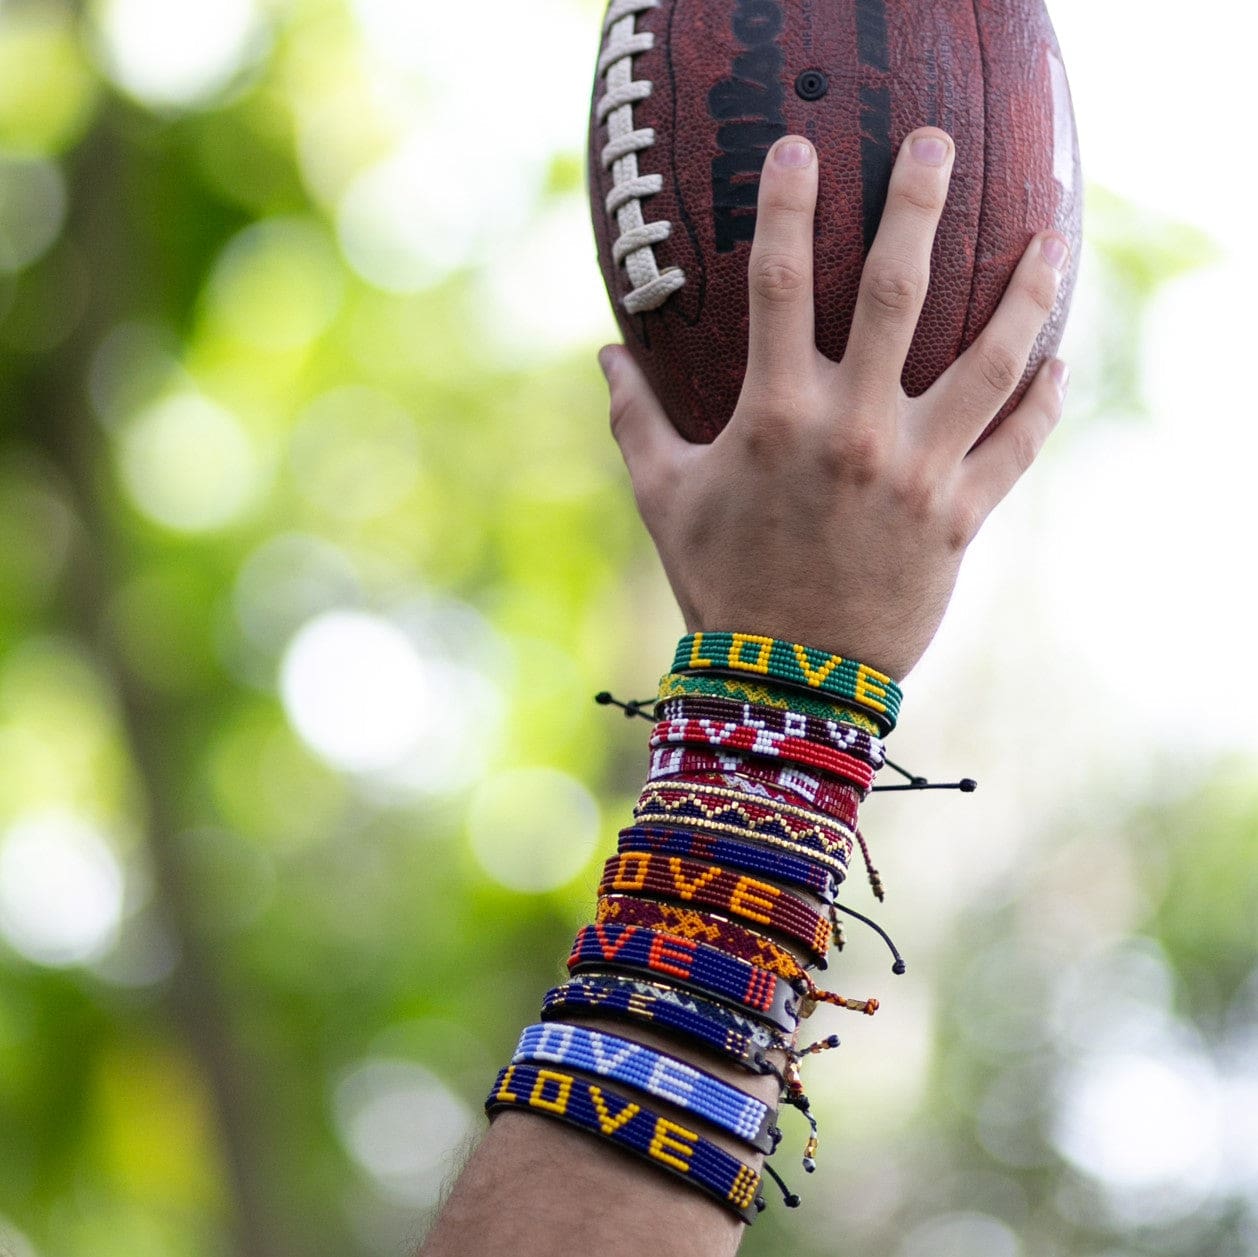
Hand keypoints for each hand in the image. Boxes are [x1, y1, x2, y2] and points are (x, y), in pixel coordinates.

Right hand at [600, 129, 1068, 681]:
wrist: (784, 680)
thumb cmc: (720, 583)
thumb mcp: (665, 499)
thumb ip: (636, 421)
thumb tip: (603, 356)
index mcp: (775, 417)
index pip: (779, 284)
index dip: (785, 206)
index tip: (795, 146)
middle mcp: (852, 430)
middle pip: (898, 291)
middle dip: (918, 204)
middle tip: (936, 145)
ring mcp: (915, 472)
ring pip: (990, 361)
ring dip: (1027, 292)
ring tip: (1052, 239)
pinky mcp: (958, 517)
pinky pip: (1016, 446)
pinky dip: (1043, 402)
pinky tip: (1058, 362)